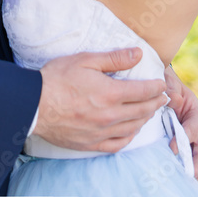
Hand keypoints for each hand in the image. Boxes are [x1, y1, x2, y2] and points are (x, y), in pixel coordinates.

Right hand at [35, 48, 167, 152]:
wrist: (34, 104)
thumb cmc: (58, 78)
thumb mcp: (86, 60)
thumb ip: (115, 58)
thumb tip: (138, 53)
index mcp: (110, 94)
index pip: (143, 92)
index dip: (156, 88)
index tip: (162, 84)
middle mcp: (110, 116)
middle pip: (142, 111)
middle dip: (156, 103)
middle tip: (163, 97)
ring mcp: (101, 132)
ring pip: (133, 128)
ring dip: (145, 119)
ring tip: (150, 111)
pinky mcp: (91, 144)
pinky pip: (118, 144)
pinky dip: (129, 137)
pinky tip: (131, 131)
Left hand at [164, 66, 197, 184]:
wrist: (163, 93)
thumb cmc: (166, 86)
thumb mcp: (168, 80)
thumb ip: (171, 86)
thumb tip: (175, 99)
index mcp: (196, 112)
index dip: (188, 136)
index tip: (172, 147)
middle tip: (188, 173)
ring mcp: (195, 142)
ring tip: (189, 183)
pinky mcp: (188, 150)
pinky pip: (196, 165)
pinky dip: (194, 175)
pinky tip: (184, 182)